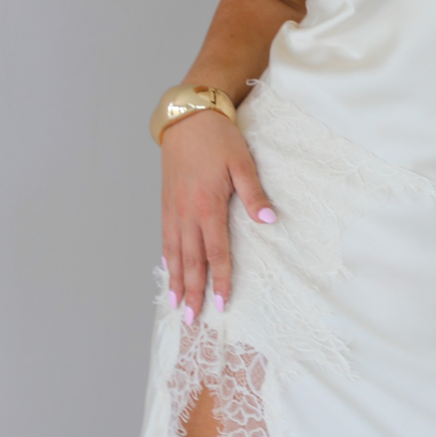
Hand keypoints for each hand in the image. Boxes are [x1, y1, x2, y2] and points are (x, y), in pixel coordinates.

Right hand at [160, 109, 275, 321]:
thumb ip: (254, 193)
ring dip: (175, 282)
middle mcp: (186, 213)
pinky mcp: (166, 202)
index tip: (222, 305)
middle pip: (190, 262)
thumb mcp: (242, 162)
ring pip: (173, 253)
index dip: (220, 281)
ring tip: (175, 306)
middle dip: (193, 293)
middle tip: (192, 320)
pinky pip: (165, 238)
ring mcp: (173, 209)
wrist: (187, 116)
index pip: (216, 253)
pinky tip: (168, 272)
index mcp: (207, 206)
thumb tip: (270, 218)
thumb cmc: (218, 138)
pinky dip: (166, 259)